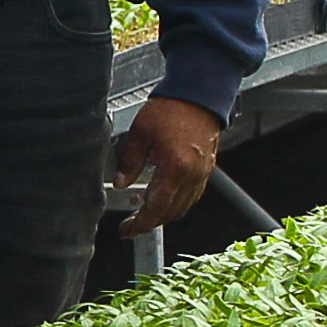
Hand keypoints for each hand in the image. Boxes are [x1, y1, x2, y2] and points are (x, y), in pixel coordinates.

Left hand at [109, 96, 223, 236]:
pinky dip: (176, 203)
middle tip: (131, 225)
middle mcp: (192, 176)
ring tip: (144, 213)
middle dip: (150, 223)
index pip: (156, 209)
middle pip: (171, 213)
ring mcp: (202, 174)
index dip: (140, 224)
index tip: (126, 231)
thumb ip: (128, 161)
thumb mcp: (140, 133)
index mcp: (175, 168)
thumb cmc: (171, 109)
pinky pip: (192, 196)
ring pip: (183, 207)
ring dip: (163, 214)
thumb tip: (120, 182)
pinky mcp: (206, 169)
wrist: (198, 95)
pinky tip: (163, 198)